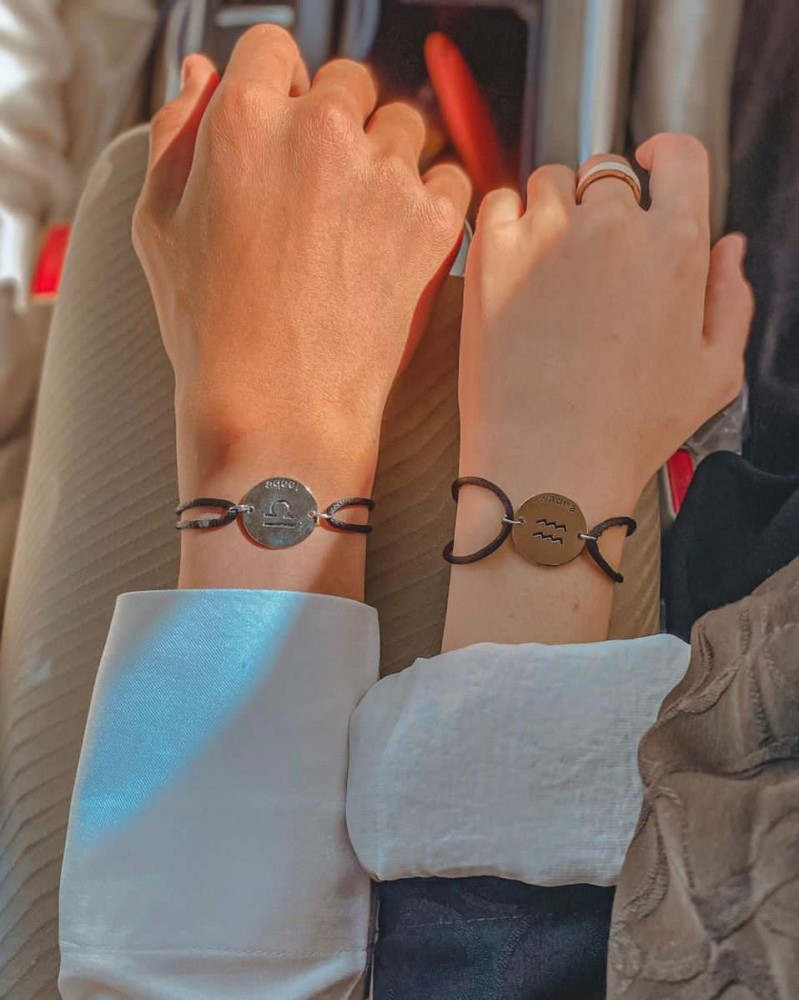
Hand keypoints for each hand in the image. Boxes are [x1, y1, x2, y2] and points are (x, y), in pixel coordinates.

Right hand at [132, 26, 469, 596]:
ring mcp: (384, 177)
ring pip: (405, 125)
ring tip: (360, 222)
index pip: (275, 49)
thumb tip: (202, 75)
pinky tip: (397, 241)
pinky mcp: (432, 223)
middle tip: (323, 186)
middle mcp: (322, 134)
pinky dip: (432, 200)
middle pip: (349, 81)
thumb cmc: (212, 328)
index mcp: (246, 121)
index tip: (286, 123)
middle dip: (337, 122)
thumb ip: (177, 133)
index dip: (279, 87)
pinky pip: (452, 177)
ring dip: (388, 158)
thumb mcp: (159, 224)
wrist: (278, 408)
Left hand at [443, 134, 752, 647]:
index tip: (649, 166)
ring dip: (552, 212)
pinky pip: (499, 201)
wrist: (548, 462)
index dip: (664, 158)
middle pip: (607, 174)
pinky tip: (512, 267)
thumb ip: (732, 298)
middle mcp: (613, 226)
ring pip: (550, 183)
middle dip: (601, 206)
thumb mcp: (714, 373)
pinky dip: (506, 222)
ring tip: (547, 272)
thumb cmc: (630, 429)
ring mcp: (548, 233)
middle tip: (587, 261)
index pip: (680, 157)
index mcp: (676, 247)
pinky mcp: (493, 252)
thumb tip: (729, 246)